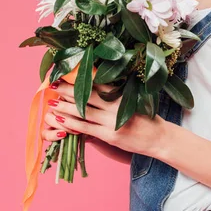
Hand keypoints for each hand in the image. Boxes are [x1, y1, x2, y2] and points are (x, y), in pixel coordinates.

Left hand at [42, 80, 167, 157]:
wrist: (158, 138)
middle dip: (68, 89)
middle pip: (87, 95)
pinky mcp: (109, 135)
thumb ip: (114, 96)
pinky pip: (86, 128)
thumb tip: (94, 88)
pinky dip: (71, 123)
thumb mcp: (132, 101)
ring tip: (51, 102)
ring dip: (65, 106)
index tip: (66, 73)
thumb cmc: (146, 118)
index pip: (97, 83)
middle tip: (53, 84)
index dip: (80, 78)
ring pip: (83, 111)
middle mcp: (115, 105)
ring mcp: (112, 120)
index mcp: (121, 94)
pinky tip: (60, 120)